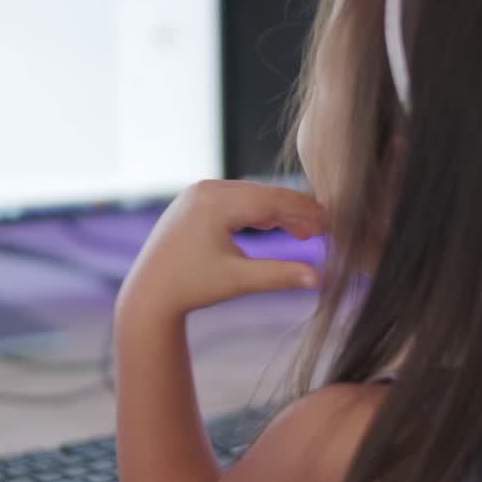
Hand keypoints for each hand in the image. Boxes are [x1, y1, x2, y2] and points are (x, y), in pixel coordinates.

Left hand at [117, 180, 325, 320]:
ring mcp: (198, 192)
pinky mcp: (195, 201)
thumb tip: (321, 278)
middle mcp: (206, 188)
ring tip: (305, 233)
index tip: (332, 223)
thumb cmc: (191, 287)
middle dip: (295, 211)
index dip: (306, 210)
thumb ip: (280, 275)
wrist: (149, 293)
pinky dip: (256, 214)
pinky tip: (275, 227)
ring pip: (251, 197)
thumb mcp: (239, 281)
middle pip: (263, 195)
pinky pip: (235, 201)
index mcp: (216, 202)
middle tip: (325, 229)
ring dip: (277, 213)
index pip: (273, 199)